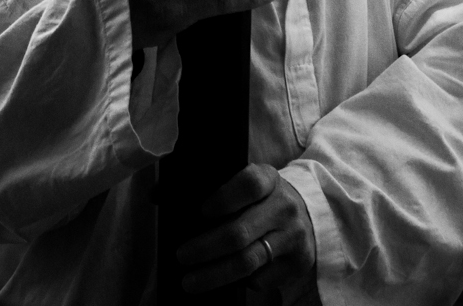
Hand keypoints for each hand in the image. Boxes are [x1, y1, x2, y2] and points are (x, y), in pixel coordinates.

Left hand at [174, 163, 317, 296]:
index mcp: (269, 179)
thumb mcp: (241, 181)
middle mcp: (285, 207)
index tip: (201, 211)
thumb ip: (203, 183)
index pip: (249, 184)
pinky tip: (224, 280)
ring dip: (214, 275)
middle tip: (181, 256)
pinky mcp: (297, 264)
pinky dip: (241, 282)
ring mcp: (293, 237)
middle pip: (240, 232)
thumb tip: (155, 194)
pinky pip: (263, 279)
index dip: (224, 198)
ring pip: (248, 261)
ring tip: (189, 281)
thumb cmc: (260, 197)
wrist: (307, 213)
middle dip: (205, 247)